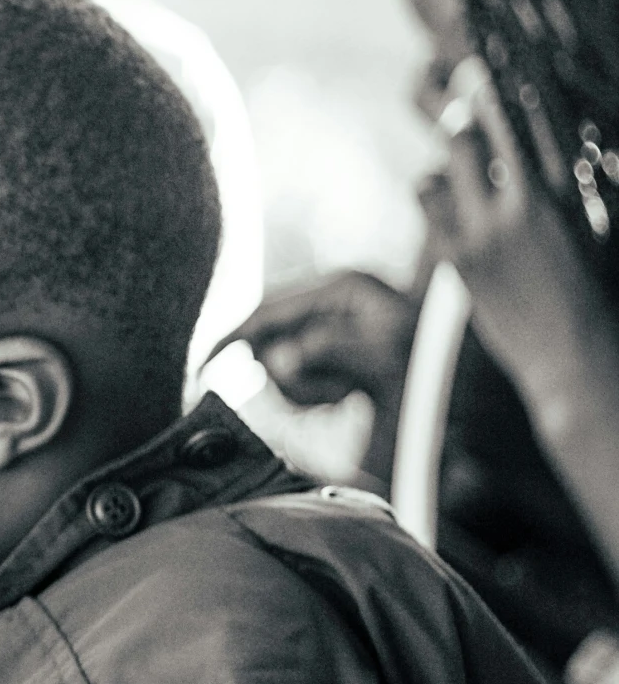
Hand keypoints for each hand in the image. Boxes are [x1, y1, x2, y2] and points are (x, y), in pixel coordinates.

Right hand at [217, 271, 418, 409]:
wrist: (481, 396)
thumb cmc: (436, 368)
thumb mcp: (386, 355)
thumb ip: (327, 349)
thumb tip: (277, 359)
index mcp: (343, 287)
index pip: (267, 308)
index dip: (232, 337)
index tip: (203, 367)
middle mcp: (335, 300)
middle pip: (271, 338)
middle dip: (288, 373)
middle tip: (329, 394)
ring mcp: (335, 325)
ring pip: (284, 362)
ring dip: (305, 388)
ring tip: (344, 396)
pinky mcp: (338, 351)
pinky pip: (301, 375)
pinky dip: (314, 393)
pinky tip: (344, 397)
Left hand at [418, 58, 612, 403]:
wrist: (576, 356)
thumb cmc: (599, 290)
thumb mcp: (599, 224)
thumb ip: (581, 181)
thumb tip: (576, 152)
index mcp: (566, 188)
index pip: (528, 117)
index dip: (500, 86)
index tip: (486, 55)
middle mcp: (521, 202)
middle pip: (470, 132)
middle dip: (459, 111)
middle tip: (453, 95)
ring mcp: (483, 231)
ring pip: (441, 168)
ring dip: (448, 162)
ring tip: (461, 166)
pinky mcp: (457, 258)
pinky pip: (429, 205)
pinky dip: (436, 196)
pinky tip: (450, 203)